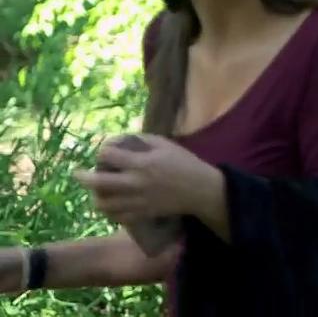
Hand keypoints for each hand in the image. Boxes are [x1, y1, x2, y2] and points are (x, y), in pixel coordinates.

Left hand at [73, 134, 222, 224]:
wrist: (199, 190)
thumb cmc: (184, 163)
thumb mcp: (165, 145)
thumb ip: (142, 140)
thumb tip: (121, 140)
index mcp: (141, 163)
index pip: (109, 156)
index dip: (102, 151)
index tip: (103, 151)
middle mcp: (135, 183)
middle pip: (98, 183)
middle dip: (83, 177)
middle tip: (77, 174)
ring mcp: (137, 201)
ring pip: (104, 204)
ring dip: (95, 197)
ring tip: (95, 191)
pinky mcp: (142, 214)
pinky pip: (117, 217)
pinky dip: (109, 211)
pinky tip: (109, 205)